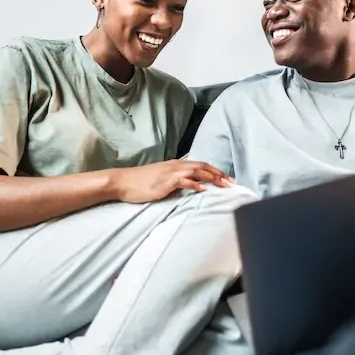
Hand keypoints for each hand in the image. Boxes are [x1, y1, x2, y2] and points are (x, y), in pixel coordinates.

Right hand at [112, 161, 233, 203]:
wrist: (122, 182)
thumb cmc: (140, 182)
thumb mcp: (161, 180)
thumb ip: (175, 182)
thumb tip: (187, 187)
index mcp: (175, 165)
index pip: (200, 165)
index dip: (215, 171)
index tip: (227, 179)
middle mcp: (175, 166)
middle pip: (203, 166)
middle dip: (219, 174)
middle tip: (232, 182)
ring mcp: (170, 172)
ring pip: (197, 171)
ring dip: (212, 178)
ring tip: (224, 185)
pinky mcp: (165, 181)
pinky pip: (184, 181)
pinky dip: (195, 184)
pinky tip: (203, 190)